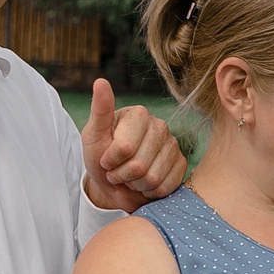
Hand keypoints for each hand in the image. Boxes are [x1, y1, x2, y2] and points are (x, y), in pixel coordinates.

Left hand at [81, 80, 187, 211]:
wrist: (113, 182)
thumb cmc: (100, 156)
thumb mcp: (93, 135)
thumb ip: (99, 110)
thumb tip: (100, 81)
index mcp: (139, 114)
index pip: (124, 148)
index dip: (110, 161)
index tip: (105, 160)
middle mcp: (160, 126)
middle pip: (139, 165)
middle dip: (122, 175)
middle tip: (117, 172)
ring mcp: (173, 145)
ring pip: (152, 179)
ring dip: (135, 185)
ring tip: (130, 177)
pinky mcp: (181, 164)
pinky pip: (165, 187)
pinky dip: (149, 192)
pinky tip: (143, 184)